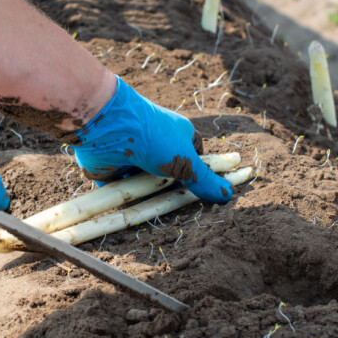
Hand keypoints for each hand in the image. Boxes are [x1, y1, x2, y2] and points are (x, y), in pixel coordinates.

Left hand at [72, 76, 232, 202]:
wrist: (109, 127)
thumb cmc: (155, 137)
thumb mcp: (186, 161)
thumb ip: (205, 180)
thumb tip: (228, 194)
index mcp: (178, 135)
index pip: (195, 157)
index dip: (199, 175)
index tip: (203, 194)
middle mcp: (156, 145)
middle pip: (169, 175)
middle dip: (172, 190)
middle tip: (178, 206)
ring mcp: (134, 157)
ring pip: (145, 184)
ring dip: (149, 196)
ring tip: (155, 209)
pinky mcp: (112, 169)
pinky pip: (122, 189)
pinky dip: (125, 200)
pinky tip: (131, 211)